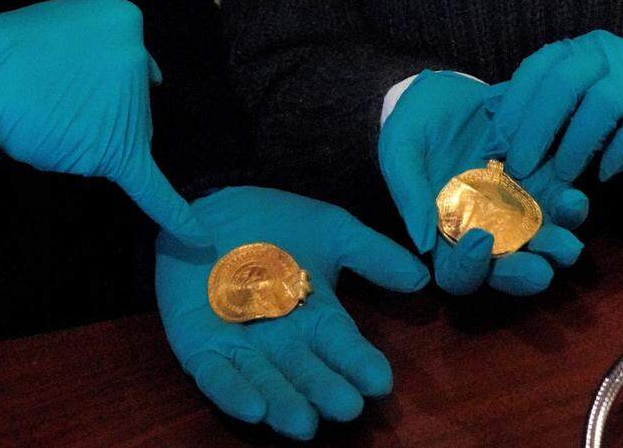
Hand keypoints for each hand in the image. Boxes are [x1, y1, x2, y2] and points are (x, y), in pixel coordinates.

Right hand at [0, 0, 203, 242]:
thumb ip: (108, 42)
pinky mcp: (115, 151)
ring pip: (119, 136)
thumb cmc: (15, 48)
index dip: (98, 75)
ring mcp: (129, 107)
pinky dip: (174, 213)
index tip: (70, 74)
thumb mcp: (71, 18)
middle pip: (130, 101)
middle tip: (53, 95)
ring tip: (49, 115)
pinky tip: (199, 235)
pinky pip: (150, 187)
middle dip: (100, 107)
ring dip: (90, 135)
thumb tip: (154, 78)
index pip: (129, 61)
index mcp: (128, 21)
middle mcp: (138, 62)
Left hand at [156, 185, 428, 439]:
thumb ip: (373, 254)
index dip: (359, 363)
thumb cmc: (272, 218)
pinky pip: (217, 377)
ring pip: (266, 383)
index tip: (381, 381)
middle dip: (325, 390)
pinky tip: (254, 407)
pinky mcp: (200, 349)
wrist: (209, 199)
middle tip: (346, 408)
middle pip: (307, 372)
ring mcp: (240, 349)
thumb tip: (421, 277)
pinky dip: (234, 393)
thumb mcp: (330, 230)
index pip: (342, 345)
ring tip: (304, 422)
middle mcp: (281, 342)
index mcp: (315, 318)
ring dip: (285, 404)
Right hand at [378, 71, 584, 296]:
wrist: (445, 92)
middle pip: (508, 271)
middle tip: (540, 269)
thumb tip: (423, 243)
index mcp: (447, 232)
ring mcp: (517, 210)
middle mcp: (486, 230)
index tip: (478, 239)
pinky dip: (570, 208)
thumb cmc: (415, 124)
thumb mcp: (401, 150)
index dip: (469, 268)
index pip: (458, 274)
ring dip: (557, 246)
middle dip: (526, 275)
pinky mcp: (542, 184)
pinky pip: (560, 205)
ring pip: (542, 244)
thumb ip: (409, 193)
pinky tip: (572, 195)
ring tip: (568, 239)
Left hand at [495, 30, 622, 203]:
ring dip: (576, 142)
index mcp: (579, 51)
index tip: (494, 144)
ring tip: (561, 175)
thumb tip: (489, 119)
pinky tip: (605, 173)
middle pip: (565, 81)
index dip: (512, 106)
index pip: (538, 68)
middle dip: (536, 127)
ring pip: (604, 100)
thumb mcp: (574, 112)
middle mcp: (609, 53)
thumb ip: (537, 111)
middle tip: (520, 167)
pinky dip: (620, 150)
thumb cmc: (622, 120)